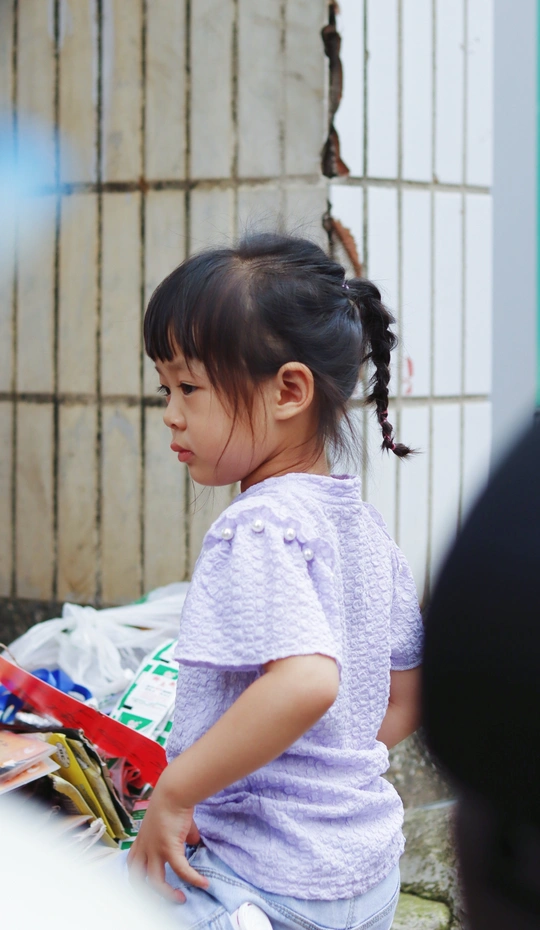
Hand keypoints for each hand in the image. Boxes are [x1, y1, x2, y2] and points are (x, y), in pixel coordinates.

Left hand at [127, 780, 209, 901]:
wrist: (173, 791)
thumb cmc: (173, 800)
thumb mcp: (173, 821)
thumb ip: (182, 834)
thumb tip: (194, 841)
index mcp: (142, 839)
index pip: (132, 862)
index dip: (138, 874)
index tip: (149, 880)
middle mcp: (145, 847)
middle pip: (136, 878)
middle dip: (146, 892)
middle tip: (161, 895)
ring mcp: (155, 849)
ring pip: (154, 882)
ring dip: (167, 894)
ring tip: (181, 898)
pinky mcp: (169, 848)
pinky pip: (181, 870)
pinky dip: (193, 879)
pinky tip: (204, 883)